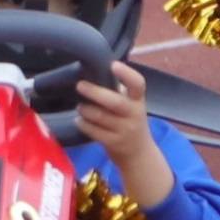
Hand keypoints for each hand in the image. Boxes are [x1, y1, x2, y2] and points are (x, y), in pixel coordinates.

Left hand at [76, 59, 174, 205]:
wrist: (139, 154)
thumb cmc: (130, 122)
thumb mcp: (132, 105)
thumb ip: (119, 91)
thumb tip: (95, 71)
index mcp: (138, 100)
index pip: (138, 84)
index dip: (126, 74)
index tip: (113, 64)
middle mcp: (134, 114)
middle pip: (115, 102)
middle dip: (95, 92)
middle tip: (80, 85)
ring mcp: (124, 130)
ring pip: (100, 117)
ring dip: (86, 110)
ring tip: (80, 106)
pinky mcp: (113, 143)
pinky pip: (94, 131)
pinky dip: (83, 124)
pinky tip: (79, 120)